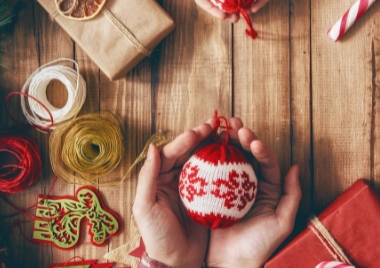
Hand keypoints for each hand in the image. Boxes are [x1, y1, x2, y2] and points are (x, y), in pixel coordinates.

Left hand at [133, 120, 214, 267]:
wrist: (177, 262)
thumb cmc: (157, 237)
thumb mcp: (145, 207)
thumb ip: (147, 177)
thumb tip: (153, 148)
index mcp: (160, 179)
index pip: (172, 153)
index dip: (185, 140)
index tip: (198, 132)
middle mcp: (177, 180)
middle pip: (190, 152)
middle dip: (202, 137)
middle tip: (215, 126)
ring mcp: (194, 189)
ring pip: (204, 161)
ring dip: (214, 147)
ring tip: (226, 135)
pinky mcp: (208, 199)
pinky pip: (216, 178)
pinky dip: (224, 166)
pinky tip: (234, 158)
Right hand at [206, 118, 300, 267]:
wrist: (232, 265)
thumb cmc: (260, 247)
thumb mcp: (282, 223)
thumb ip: (291, 196)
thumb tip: (295, 167)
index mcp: (267, 189)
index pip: (265, 162)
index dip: (260, 148)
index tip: (252, 140)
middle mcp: (249, 186)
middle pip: (247, 155)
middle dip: (241, 138)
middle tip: (234, 124)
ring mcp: (230, 189)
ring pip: (229, 160)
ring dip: (225, 143)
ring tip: (220, 128)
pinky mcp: (213, 195)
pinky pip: (211, 174)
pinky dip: (208, 159)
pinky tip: (203, 147)